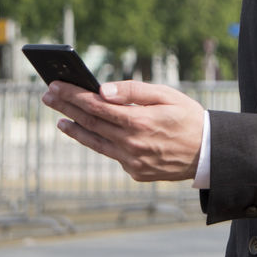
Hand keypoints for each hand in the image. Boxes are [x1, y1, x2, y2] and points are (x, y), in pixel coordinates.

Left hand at [41, 80, 204, 181]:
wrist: (209, 153)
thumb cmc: (188, 117)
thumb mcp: (167, 95)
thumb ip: (134, 91)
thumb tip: (102, 90)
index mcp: (139, 121)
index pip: (96, 105)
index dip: (73, 95)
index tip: (56, 84)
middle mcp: (131, 143)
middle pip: (90, 122)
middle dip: (66, 106)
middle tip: (48, 95)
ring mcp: (131, 161)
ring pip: (94, 142)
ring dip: (73, 128)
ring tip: (59, 119)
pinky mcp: (134, 172)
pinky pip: (111, 154)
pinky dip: (96, 142)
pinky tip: (88, 133)